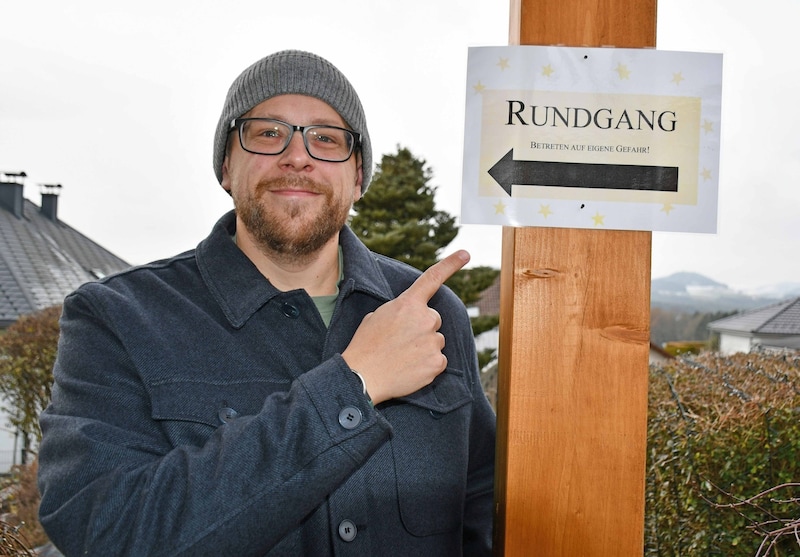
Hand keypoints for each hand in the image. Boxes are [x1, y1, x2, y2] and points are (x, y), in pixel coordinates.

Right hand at [342, 250, 469, 404]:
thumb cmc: (366, 346)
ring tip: (402, 356)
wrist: (362, 376)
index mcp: (408, 304)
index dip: (451, 265)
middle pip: (434, 319)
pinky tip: (410, 368)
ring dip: (424, 347)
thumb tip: (410, 319)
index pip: (432, 279)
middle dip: (422, 328)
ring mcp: (433, 341)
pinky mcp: (437, 363)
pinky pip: (438, 361)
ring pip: (436, 341)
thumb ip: (400, 311)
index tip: (466, 254)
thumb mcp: (377, 317)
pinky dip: (427, 365)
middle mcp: (426, 319)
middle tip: (401, 341)